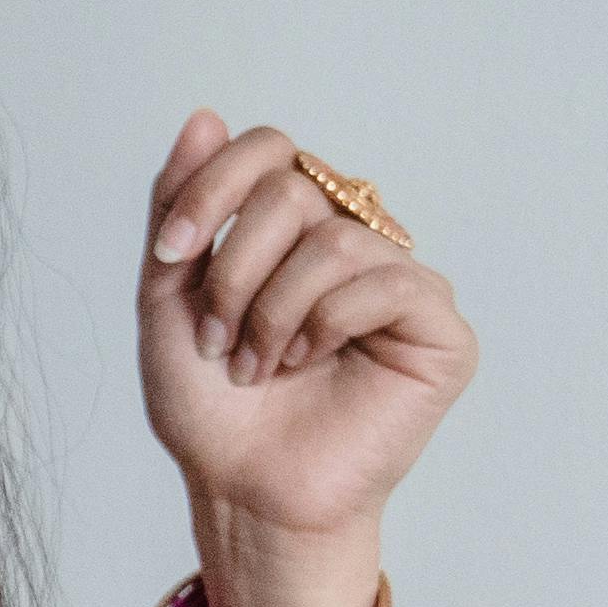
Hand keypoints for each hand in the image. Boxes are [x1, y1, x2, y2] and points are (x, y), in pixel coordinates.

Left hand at [136, 113, 473, 606]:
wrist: (241, 491)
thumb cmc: (211, 406)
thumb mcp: (170, 296)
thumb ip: (182, 207)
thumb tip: (205, 116)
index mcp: (294, 228)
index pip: (268, 150)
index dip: (211, 188)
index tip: (168, 255)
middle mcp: (353, 241)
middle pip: (292, 189)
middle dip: (232, 270)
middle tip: (218, 340)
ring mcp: (399, 282)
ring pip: (332, 240)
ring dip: (271, 311)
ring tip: (259, 367)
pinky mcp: (439, 330)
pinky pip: (389, 282)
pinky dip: (328, 324)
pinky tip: (311, 365)